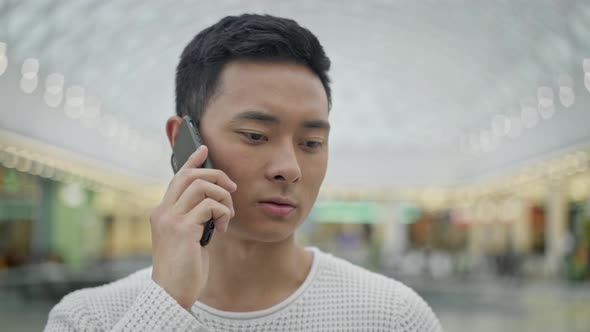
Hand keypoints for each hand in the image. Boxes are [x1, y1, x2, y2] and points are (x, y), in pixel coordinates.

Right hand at [150, 145, 236, 308]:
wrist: (171, 293)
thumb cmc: (183, 268)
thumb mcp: (188, 238)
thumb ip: (195, 219)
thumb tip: (215, 203)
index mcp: (163, 212)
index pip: (177, 177)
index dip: (192, 160)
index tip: (204, 148)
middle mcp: (163, 211)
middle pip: (190, 175)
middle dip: (216, 175)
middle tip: (232, 189)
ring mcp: (171, 219)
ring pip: (202, 186)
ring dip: (223, 198)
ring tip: (227, 216)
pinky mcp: (183, 229)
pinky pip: (210, 206)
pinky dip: (223, 213)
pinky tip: (223, 228)